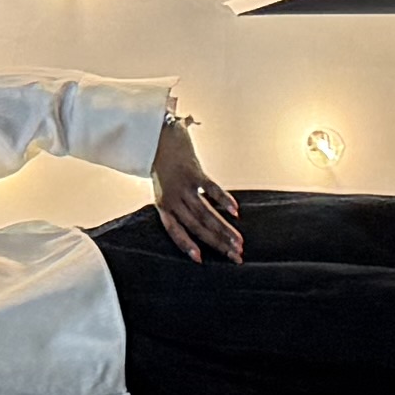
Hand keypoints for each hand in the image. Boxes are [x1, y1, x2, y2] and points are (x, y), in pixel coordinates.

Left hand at [152, 114, 247, 259]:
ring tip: (239, 242)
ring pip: (206, 213)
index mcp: (163, 204)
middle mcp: (173, 198)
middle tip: (235, 257)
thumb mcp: (163, 187)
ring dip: (224, 229)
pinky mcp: (194, 171)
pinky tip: (236, 212)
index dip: (186, 245)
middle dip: (217, 243)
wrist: (155, 133)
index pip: (174, 231)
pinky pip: (211, 188)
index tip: (200, 260)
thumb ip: (177, 204)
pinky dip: (224, 200)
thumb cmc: (160, 162)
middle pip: (197, 226)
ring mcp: (183, 185)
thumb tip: (190, 218)